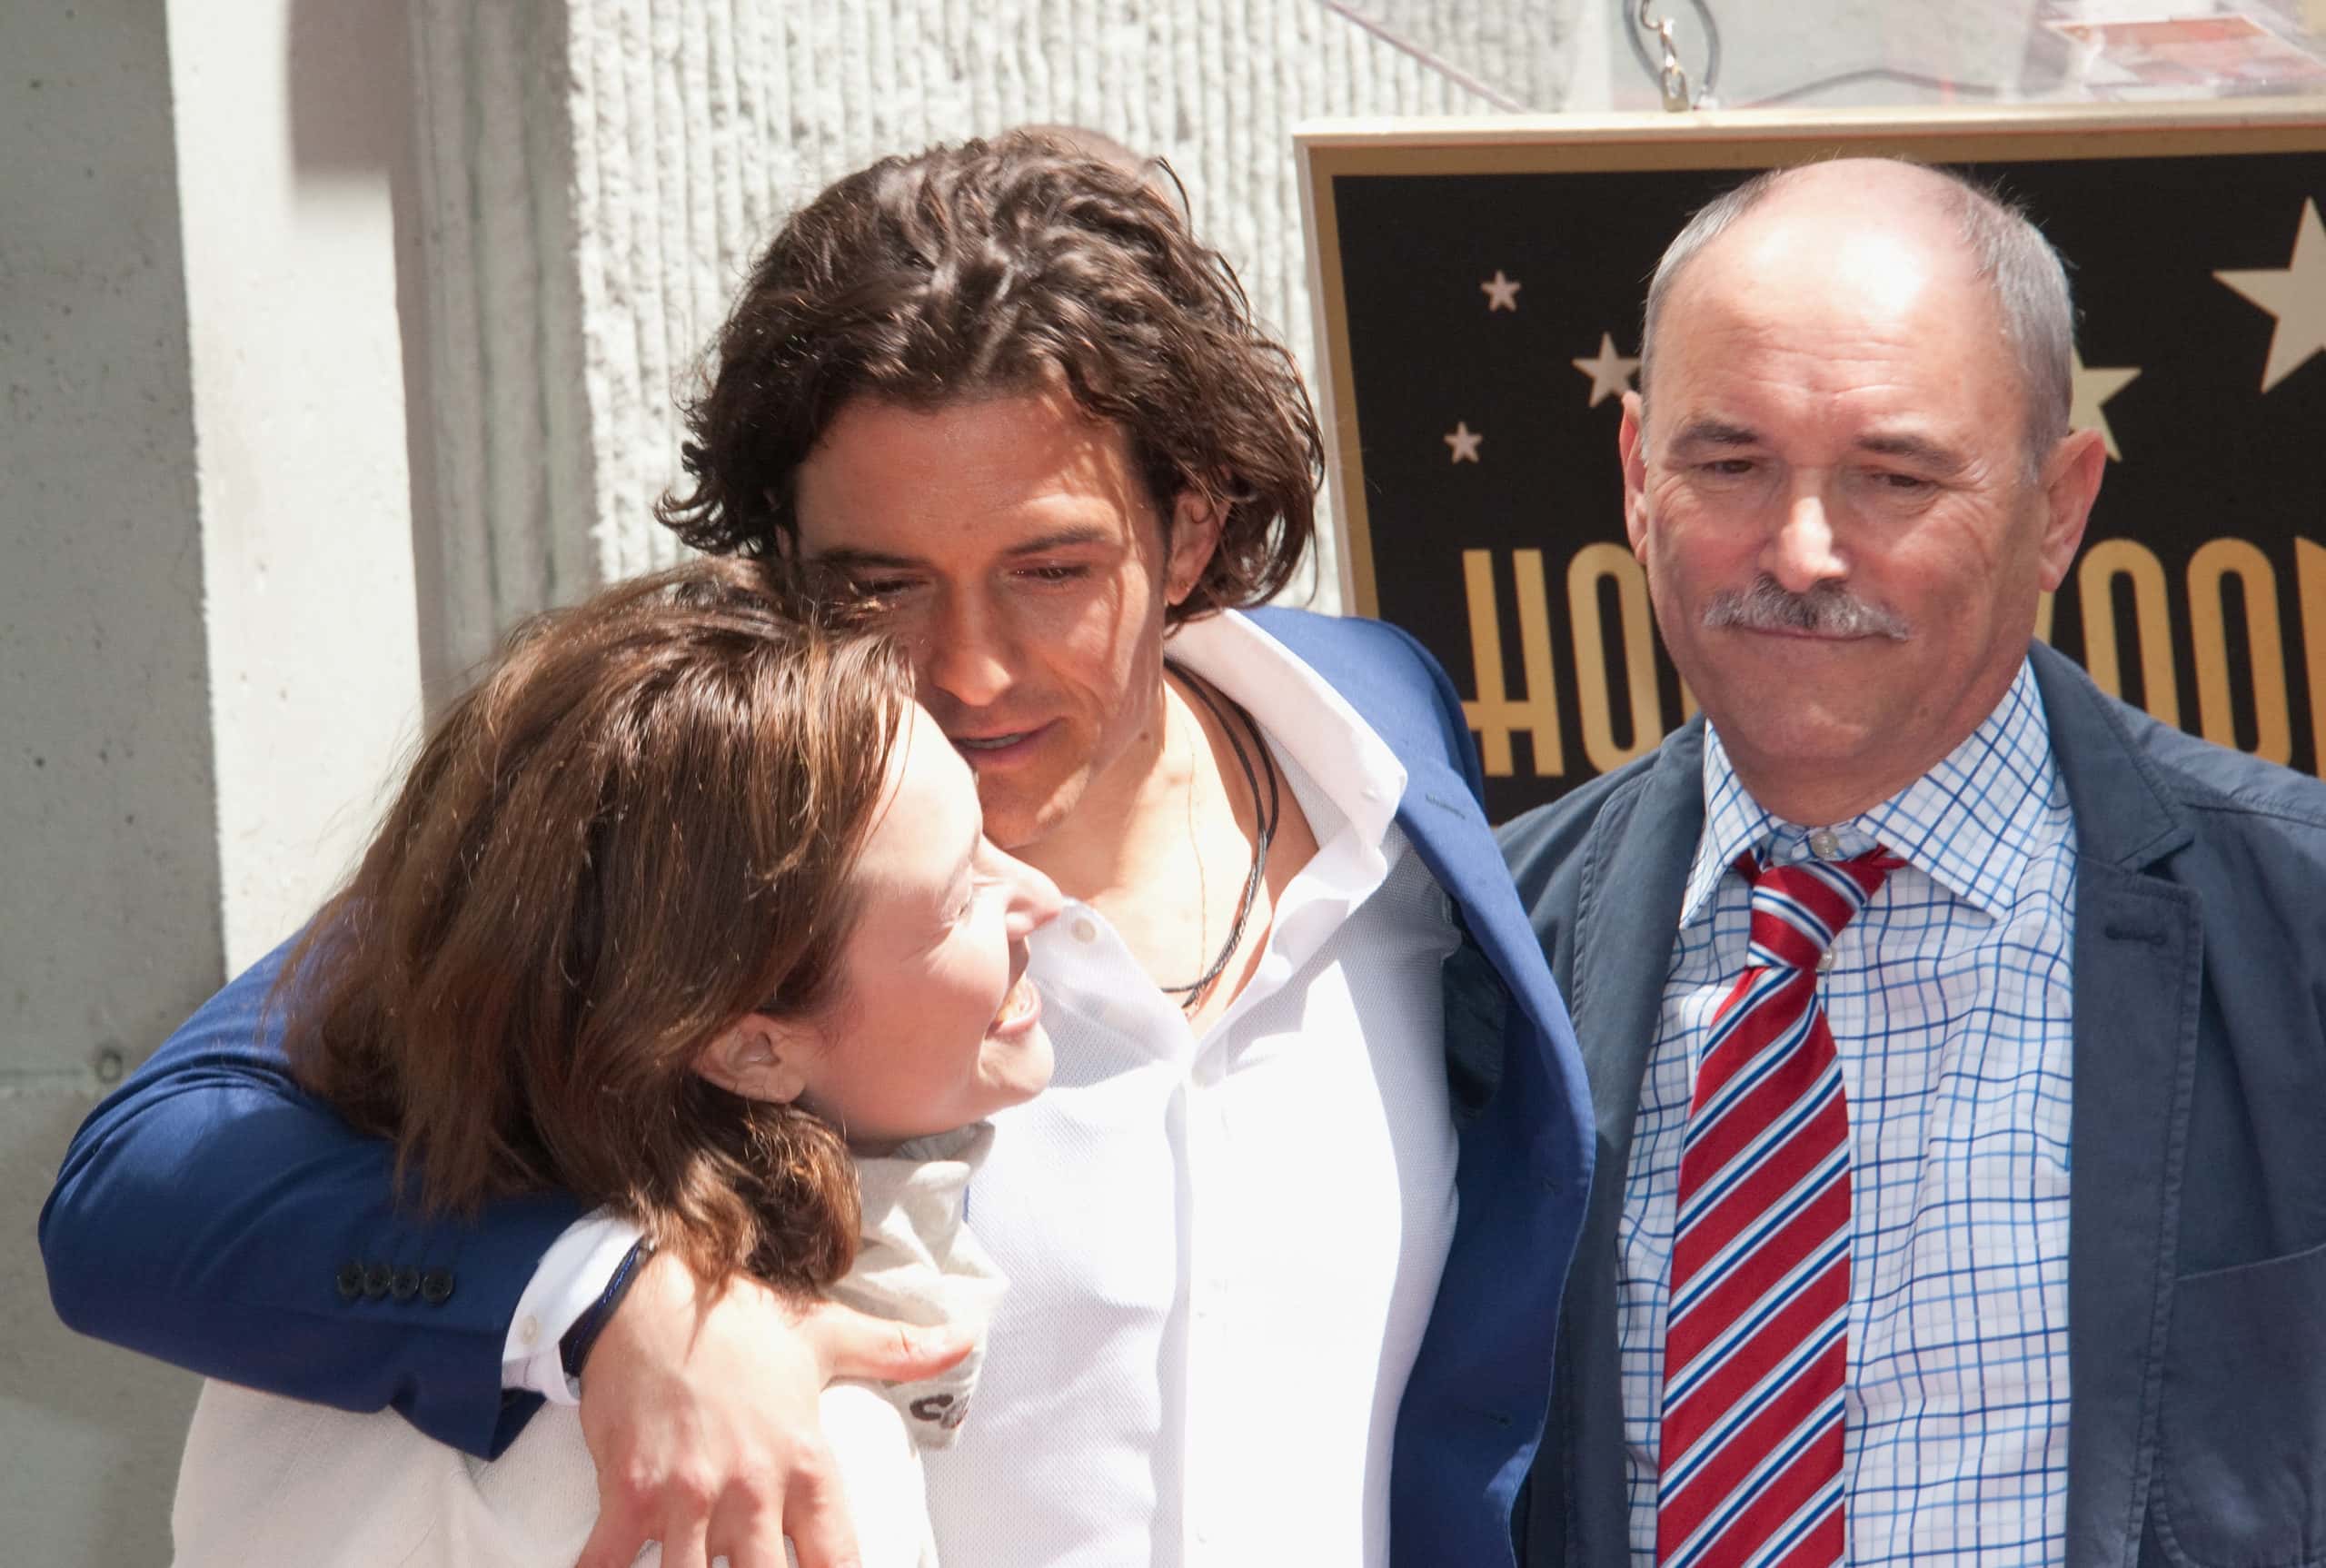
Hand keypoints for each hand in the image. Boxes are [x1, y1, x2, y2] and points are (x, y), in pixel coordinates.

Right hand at [572, 1251, 972, 1567]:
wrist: (646, 1291)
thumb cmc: (738, 1319)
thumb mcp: (826, 1334)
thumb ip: (897, 1352)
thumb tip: (966, 1339)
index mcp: (803, 1459)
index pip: (836, 1557)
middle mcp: (749, 1488)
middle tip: (759, 1566)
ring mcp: (686, 1497)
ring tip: (705, 1567)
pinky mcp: (626, 1495)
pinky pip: (609, 1564)